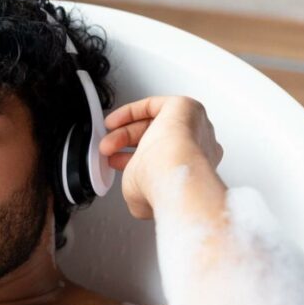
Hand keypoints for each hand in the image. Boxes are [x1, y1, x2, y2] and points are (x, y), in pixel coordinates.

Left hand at [99, 96, 223, 219]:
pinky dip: (130, 113)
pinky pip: (153, 105)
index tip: (116, 161)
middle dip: (126, 145)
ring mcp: (193, 126)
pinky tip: (113, 123)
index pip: (161, 158)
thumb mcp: (140, 195)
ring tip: (107, 142)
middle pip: (156, 138)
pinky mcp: (185, 107)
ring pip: (154, 123)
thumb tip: (135, 199)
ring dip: (125, 131)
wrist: (171, 172)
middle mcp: (196, 147)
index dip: (133, 160)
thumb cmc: (159, 185)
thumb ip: (139, 191)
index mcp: (192, 168)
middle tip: (108, 151)